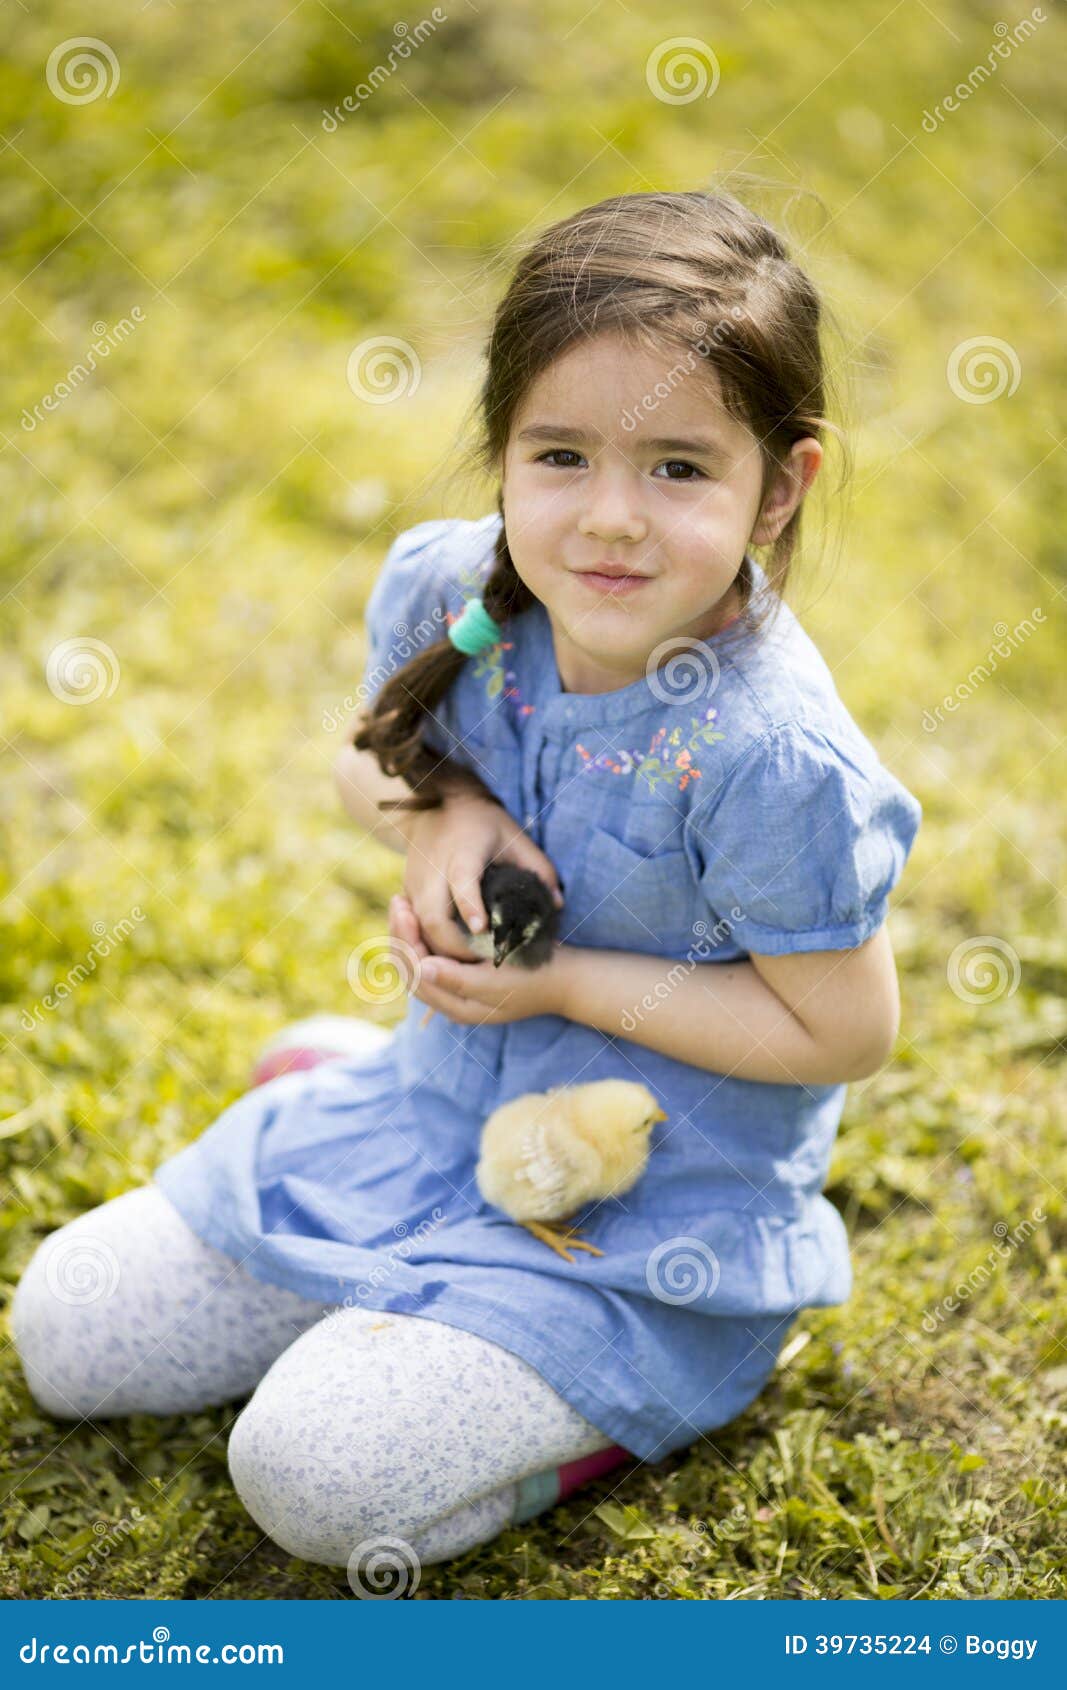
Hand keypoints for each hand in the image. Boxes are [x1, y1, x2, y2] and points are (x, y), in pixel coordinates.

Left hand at [388, 891, 577, 1024]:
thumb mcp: (497, 980)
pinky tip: (419, 915)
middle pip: (410, 971)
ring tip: (402, 905)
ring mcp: (457, 992)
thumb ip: (457, 979)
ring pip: (417, 964)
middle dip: (399, 936)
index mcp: (458, 1007)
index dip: (406, 941)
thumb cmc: (533, 976)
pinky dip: (420, 937)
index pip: (416, 974)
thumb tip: (422, 969)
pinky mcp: (464, 978)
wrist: (564, 980)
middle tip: (398, 901)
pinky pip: (430, 958)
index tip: (406, 909)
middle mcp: (451, 1003)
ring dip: (406, 936)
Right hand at [398, 791, 564, 962]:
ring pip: (419, 929)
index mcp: (462, 851)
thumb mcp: (515, 836)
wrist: (434, 806)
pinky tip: (451, 958)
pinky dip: (430, 945)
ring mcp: (415, 883)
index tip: (484, 929)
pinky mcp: (406, 893)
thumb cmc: (483, 823)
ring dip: (442, 952)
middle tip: (484, 962)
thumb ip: (538, 868)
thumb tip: (557, 904)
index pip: (462, 881)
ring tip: (471, 966)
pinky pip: (413, 928)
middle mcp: (432, 869)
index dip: (471, 906)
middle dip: (455, 948)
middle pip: (433, 918)